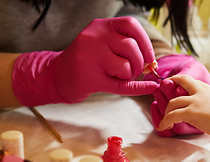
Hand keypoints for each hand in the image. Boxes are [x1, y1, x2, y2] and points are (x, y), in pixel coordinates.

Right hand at [12, 17, 157, 105]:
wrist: (56, 76)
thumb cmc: (85, 61)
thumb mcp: (100, 43)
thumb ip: (123, 46)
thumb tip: (152, 61)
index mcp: (99, 26)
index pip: (131, 25)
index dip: (146, 42)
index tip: (149, 57)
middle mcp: (93, 37)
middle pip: (131, 47)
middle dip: (139, 63)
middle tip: (133, 72)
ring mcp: (90, 57)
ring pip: (126, 66)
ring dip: (129, 75)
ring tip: (118, 77)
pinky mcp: (89, 78)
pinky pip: (122, 85)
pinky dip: (139, 88)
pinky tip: (149, 88)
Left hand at [146, 54, 209, 135]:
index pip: (194, 82)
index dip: (184, 83)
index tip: (178, 86)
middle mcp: (201, 92)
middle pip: (182, 81)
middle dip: (171, 82)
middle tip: (163, 88)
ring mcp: (195, 101)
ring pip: (173, 101)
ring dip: (166, 111)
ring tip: (165, 120)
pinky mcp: (191, 112)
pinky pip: (172, 115)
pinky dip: (164, 121)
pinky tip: (163, 127)